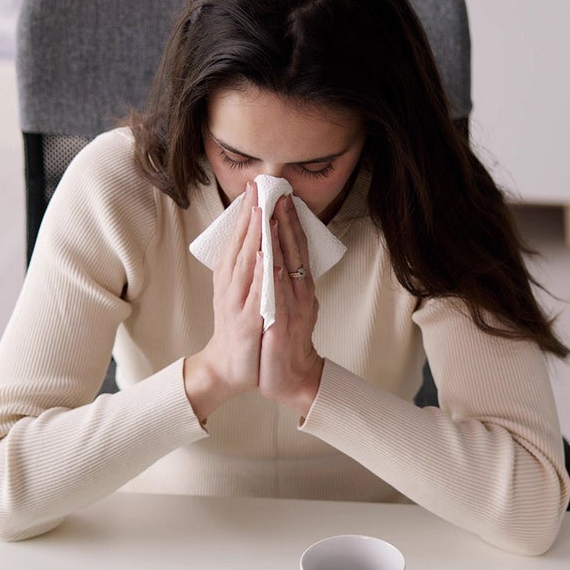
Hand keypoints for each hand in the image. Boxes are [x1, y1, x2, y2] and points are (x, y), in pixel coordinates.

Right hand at [185, 182, 262, 422]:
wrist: (231, 367)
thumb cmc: (243, 327)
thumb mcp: (246, 291)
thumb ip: (253, 266)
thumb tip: (263, 237)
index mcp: (232, 275)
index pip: (240, 236)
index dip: (248, 210)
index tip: (256, 184)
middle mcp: (231, 284)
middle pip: (242, 243)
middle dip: (251, 214)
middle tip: (258, 186)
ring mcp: (237, 302)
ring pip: (247, 262)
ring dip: (254, 236)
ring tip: (261, 210)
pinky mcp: (245, 321)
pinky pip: (255, 293)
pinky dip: (260, 274)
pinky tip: (265, 256)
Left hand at [259, 196, 324, 417]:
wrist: (290, 378)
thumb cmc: (285, 338)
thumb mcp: (287, 302)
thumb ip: (284, 278)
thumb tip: (276, 251)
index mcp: (299, 285)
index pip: (296, 246)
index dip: (289, 220)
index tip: (280, 193)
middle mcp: (300, 292)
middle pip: (295, 250)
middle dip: (286, 220)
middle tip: (278, 191)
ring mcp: (293, 308)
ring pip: (288, 267)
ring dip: (281, 240)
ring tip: (273, 213)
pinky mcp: (282, 326)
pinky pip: (277, 297)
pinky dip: (274, 277)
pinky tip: (269, 259)